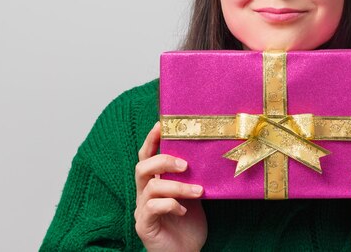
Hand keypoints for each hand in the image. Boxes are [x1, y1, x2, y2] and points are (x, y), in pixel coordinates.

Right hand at [134, 122, 207, 251]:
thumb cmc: (189, 223)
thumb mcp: (193, 193)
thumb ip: (192, 176)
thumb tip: (208, 153)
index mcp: (155, 182)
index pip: (147, 156)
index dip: (151, 140)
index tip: (162, 124)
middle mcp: (144, 194)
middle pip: (142, 167)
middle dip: (163, 161)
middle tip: (186, 165)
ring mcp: (142, 210)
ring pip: (151, 187)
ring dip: (177, 186)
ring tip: (198, 191)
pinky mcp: (144, 225)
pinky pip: (152, 208)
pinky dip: (171, 204)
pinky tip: (184, 211)